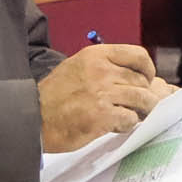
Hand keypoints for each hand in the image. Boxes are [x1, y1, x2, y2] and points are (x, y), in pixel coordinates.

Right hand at [39, 44, 164, 150]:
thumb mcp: (79, 69)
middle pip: (142, 81)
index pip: (138, 55)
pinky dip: (127, 124)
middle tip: (138, 107)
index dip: (147, 70)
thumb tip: (149, 80)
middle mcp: (101, 70)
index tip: (146, 80)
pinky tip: (115, 125)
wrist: (32, 118)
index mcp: (96, 55)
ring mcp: (102, 92)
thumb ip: (109, 70)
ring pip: (142, 100)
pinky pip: (130, 118)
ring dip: (141, 111)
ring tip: (130, 116)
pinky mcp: (101, 115)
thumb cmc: (55, 96)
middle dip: (144, 96)